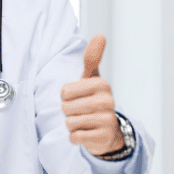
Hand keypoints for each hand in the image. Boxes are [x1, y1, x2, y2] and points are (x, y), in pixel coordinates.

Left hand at [61, 34, 122, 156]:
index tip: (79, 98)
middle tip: (82, 112)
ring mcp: (107, 120)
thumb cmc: (94, 100)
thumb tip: (100, 35)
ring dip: (72, 125)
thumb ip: (92, 58)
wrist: (108, 131)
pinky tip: (86, 134)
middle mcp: (107, 101)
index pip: (64, 92)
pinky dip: (76, 137)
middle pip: (66, 108)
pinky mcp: (103, 138)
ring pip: (70, 123)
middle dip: (69, 112)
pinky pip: (75, 137)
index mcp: (102, 84)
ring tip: (84, 122)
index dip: (66, 97)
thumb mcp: (92, 79)